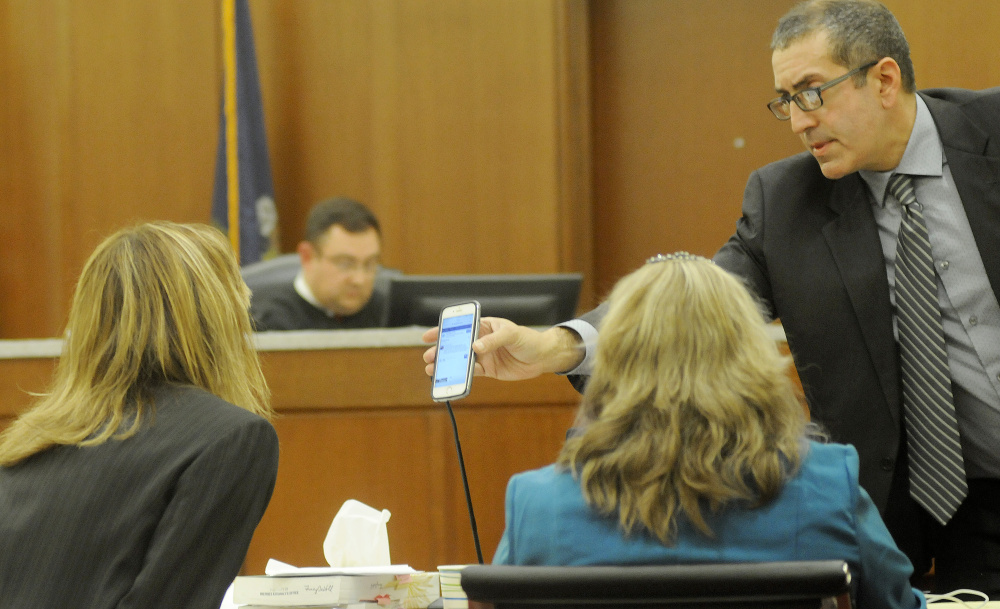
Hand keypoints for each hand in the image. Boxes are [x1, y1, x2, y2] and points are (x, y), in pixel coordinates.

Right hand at [422, 317, 584, 380]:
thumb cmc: (528, 339)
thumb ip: (493, 340)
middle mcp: (482, 340)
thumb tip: (475, 347)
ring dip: (447, 364)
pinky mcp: (489, 369)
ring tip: (433, 369)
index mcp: (485, 326)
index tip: (429, 335)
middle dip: (442, 350)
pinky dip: (462, 376)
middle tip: (429, 356)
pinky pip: (472, 372)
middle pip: (457, 344)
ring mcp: (484, 355)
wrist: (543, 357)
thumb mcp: (512, 334)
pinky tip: (452, 378)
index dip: (444, 329)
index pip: (461, 326)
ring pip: (461, 359)